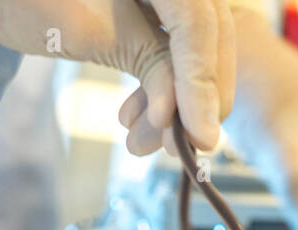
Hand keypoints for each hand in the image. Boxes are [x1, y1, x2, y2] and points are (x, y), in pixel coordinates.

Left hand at [0, 0, 234, 149]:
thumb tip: (182, 115)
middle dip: (195, 98)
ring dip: (175, 104)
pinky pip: (173, 53)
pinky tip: (134, 121)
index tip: (202, 137)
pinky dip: (159, 92)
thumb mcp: (88, 32)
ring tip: (140, 143)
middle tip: (180, 148)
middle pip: (209, 36)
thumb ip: (148, 62)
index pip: (198, 22)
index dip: (203, 82)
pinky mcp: (155, 12)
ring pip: (195, 50)